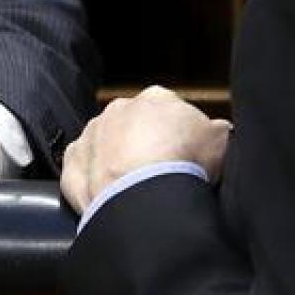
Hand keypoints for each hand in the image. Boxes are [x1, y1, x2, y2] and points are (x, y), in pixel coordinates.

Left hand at [60, 86, 231, 213]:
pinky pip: (82, 169)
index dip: (181, 136)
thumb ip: (218, 131)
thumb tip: (219, 131)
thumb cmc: (186, 161)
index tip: (188, 158)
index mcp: (156, 97)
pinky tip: (109, 197)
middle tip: (162, 177)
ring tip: (136, 192)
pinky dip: (92, 181)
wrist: (144, 192)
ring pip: (106, 145)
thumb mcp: (221, 140)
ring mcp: (92, 134)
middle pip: (136, 127)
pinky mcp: (73, 162)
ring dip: (117, 163)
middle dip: (146, 147)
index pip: (171, 112)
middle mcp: (120, 108)